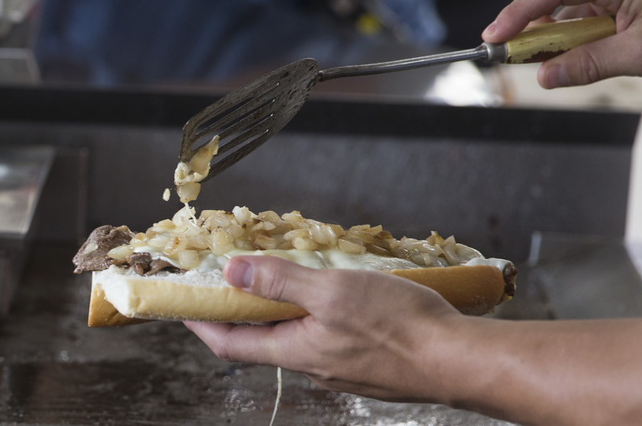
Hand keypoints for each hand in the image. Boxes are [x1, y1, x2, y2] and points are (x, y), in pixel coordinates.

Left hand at [183, 255, 463, 402]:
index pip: (230, 344)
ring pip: (299, 338)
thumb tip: (232, 273)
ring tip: (289, 278)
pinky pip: (329, 340)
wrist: (456, 360)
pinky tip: (336, 297)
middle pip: (263, 340)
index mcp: (296, 351)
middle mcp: (313, 367)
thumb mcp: (331, 291)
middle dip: (246, 311)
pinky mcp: (367, 365)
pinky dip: (317, 317)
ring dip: (284, 311)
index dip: (203, 323)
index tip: (185, 305)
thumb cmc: (397, 325)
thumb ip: (281, 281)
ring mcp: (341, 369)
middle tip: (239, 280)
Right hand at [482, 0, 641, 87]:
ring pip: (564, 5)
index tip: (496, 36)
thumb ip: (589, 64)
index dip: (519, 13)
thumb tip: (547, 76)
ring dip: (551, 33)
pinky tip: (567, 53)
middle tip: (516, 53)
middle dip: (531, 22)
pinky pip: (580, 11)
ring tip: (546, 59)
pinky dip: (569, 34)